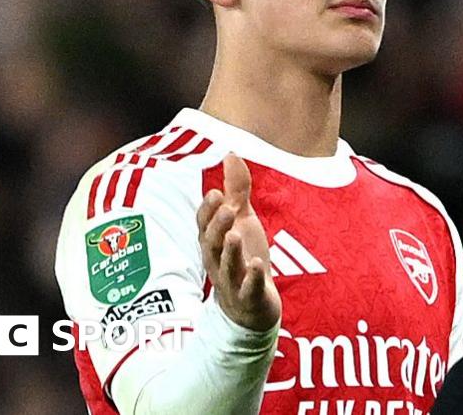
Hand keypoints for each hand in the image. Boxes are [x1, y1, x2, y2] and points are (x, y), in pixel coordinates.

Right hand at [197, 153, 281, 330]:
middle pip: (211, 245)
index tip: (214, 192)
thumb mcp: (242, 220)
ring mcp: (233, 283)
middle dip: (216, 226)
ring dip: (230, 251)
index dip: (207, 212)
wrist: (250, 309)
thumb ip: (236, 190)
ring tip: (235, 234)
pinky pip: (248, 289)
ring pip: (227, 267)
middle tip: (226, 208)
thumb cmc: (243, 257)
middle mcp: (218, 262)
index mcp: (214, 243)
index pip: (204, 226)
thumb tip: (231, 153)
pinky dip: (252, 278)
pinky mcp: (249, 299)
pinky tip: (257, 265)